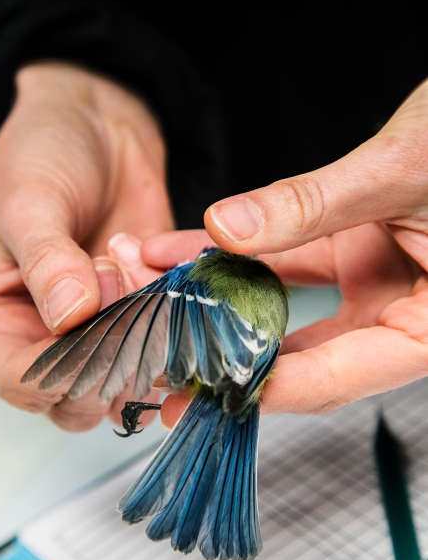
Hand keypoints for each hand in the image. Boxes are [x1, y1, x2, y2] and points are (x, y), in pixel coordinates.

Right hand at [0, 62, 172, 429]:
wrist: (95, 130)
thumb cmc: (39, 158)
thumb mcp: (28, 202)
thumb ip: (47, 260)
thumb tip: (71, 314)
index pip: (23, 384)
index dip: (68, 369)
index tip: (101, 328)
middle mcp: (37, 345)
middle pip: (78, 401)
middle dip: (113, 353)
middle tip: (122, 289)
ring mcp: (92, 339)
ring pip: (128, 384)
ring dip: (146, 334)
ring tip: (133, 266)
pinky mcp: (136, 322)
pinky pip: (164, 347)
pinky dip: (172, 315)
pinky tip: (154, 263)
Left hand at [143, 78, 427, 420]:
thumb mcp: (400, 171)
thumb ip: (314, 203)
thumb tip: (229, 227)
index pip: (341, 376)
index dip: (271, 386)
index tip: (207, 388)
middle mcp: (399, 314)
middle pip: (305, 358)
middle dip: (232, 360)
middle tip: (169, 377)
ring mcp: (374, 285)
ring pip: (287, 309)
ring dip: (221, 301)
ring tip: (159, 302)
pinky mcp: (355, 254)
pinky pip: (288, 263)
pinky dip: (240, 255)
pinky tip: (187, 251)